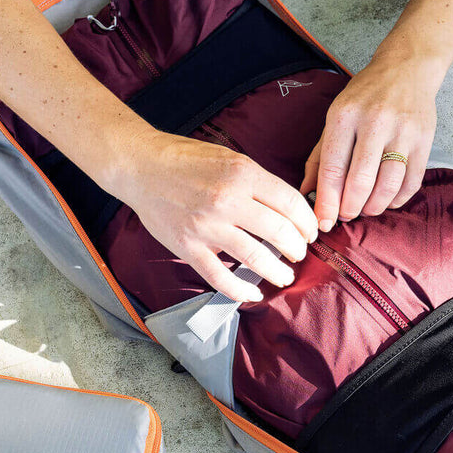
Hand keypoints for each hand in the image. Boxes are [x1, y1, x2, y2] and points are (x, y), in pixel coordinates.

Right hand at [108, 132, 318, 302]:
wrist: (141, 167)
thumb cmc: (186, 160)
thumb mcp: (230, 159)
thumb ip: (257, 183)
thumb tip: (287, 210)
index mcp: (242, 174)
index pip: (290, 203)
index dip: (307, 221)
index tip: (310, 231)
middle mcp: (227, 200)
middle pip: (279, 232)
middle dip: (297, 248)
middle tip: (299, 254)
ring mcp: (207, 226)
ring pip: (255, 257)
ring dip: (277, 272)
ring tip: (284, 276)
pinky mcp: (188, 247)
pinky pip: (220, 277)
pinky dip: (240, 290)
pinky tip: (252, 294)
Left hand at [300, 55, 438, 229]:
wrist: (407, 68)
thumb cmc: (366, 96)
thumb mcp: (335, 116)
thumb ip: (319, 157)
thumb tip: (307, 193)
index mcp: (344, 115)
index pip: (332, 168)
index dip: (327, 201)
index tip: (324, 222)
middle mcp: (374, 122)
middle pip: (360, 181)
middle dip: (350, 208)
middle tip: (346, 215)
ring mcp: (402, 131)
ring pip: (388, 185)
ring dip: (374, 207)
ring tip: (366, 209)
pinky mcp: (424, 140)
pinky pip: (411, 182)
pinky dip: (397, 199)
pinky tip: (387, 201)